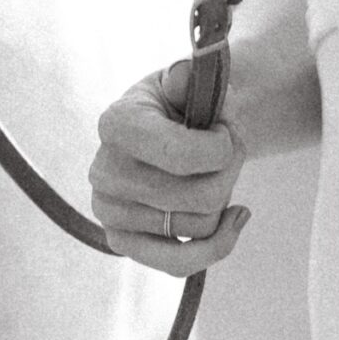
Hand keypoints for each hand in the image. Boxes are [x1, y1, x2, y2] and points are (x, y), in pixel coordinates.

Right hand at [89, 62, 249, 278]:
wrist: (162, 128)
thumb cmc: (179, 104)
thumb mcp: (184, 80)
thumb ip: (188, 77)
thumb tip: (184, 76)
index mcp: (116, 124)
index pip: (178, 155)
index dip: (221, 148)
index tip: (228, 131)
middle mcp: (104, 171)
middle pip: (198, 196)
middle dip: (230, 171)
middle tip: (231, 148)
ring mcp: (109, 212)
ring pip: (198, 226)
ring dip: (224, 199)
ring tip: (217, 172)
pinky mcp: (121, 243)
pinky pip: (180, 263)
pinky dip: (218, 244)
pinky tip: (234, 218)